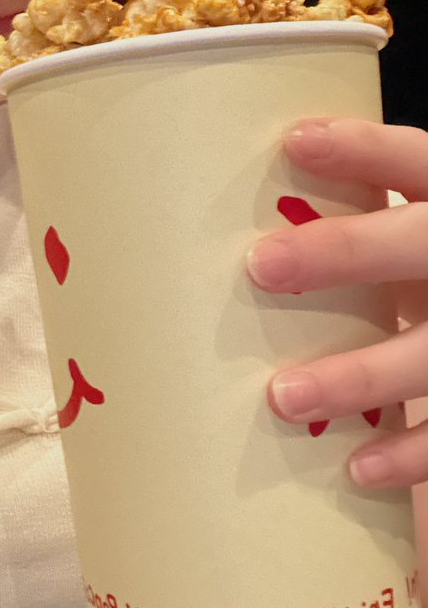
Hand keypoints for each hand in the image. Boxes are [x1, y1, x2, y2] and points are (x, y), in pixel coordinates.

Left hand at [247, 118, 427, 488]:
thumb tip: (202, 229)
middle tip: (259, 266)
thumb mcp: (406, 235)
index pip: (417, 160)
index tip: (295, 141)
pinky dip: (411, 453)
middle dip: (345, 251)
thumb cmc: (421, 270)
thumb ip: (351, 225)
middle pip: (420, 244)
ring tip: (281, 396)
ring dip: (358, 375)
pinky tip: (354, 467)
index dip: (365, 148)